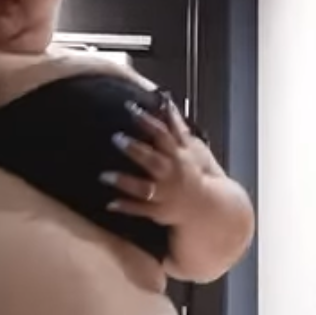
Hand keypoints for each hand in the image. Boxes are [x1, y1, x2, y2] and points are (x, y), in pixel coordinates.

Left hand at [102, 98, 229, 224]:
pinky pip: (141, 210)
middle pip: (151, 159)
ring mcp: (165, 193)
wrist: (211, 205)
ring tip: (104, 175)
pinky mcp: (159, 211)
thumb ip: (178, 128)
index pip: (164, 134)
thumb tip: (166, 103)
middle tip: (115, 137)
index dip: (148, 121)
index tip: (131, 108)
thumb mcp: (194, 147)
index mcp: (179, 155)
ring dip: (124, 181)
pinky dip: (126, 207)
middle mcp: (171, 173)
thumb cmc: (198, 173)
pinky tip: (110, 204)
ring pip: (143, 187)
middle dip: (134, 149)